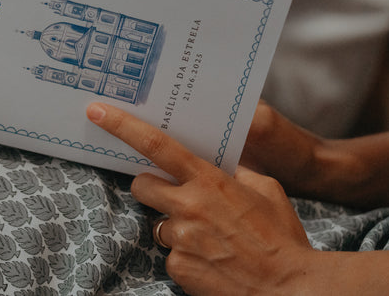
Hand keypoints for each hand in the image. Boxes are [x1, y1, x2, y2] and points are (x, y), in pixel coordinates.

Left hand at [87, 102, 313, 295]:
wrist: (291, 289)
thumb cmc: (282, 237)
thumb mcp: (266, 190)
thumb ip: (236, 172)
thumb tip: (220, 163)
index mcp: (209, 180)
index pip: (156, 145)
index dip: (121, 125)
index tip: (96, 111)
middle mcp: (188, 206)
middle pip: (141, 184)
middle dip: (149, 186)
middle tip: (171, 195)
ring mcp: (180, 238)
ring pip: (158, 223)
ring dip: (175, 226)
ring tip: (209, 237)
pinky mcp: (178, 267)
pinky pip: (170, 255)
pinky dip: (186, 256)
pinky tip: (212, 261)